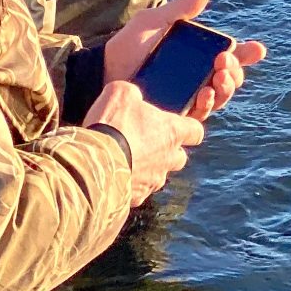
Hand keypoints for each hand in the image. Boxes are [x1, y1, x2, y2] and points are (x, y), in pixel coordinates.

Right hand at [83, 80, 206, 203]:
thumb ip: (133, 95)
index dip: (189, 129)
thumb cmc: (112, 124)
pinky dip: (129, 185)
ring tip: (126, 161)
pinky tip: (113, 176)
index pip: (196, 131)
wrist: (94, 163)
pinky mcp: (136, 197)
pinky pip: (137, 191)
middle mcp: (168, 159)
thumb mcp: (121, 93)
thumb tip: (132, 97)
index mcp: (172, 132)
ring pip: (158, 176)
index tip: (180, 127)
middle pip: (179, 157)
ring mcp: (153, 181)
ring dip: (148, 170)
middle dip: (167, 152)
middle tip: (147, 144)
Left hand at [104, 0, 267, 121]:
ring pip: (221, 96)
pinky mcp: (176, 115)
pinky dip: (208, 105)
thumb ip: (181, 8)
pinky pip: (201, 114)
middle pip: (230, 77)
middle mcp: (198, 77)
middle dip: (235, 70)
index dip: (247, 54)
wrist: (102, 73)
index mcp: (197, 55)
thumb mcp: (155, 21)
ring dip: (227, 88)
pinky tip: (205, 94)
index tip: (257, 49)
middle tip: (225, 61)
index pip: (229, 55)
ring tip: (219, 79)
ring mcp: (188, 96)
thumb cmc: (127, 46)